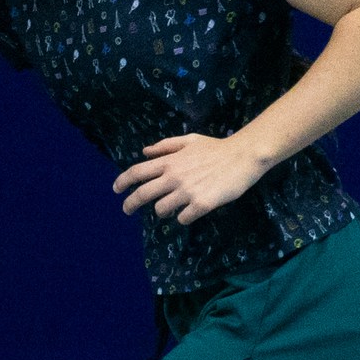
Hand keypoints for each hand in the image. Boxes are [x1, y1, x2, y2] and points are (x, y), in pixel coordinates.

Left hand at [113, 133, 270, 225]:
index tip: (116, 190)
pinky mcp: (201, 204)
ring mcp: (187, 192)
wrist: (243, 156)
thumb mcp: (189, 141)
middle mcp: (174, 177)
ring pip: (161, 210)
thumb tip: (144, 151)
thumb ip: (165, 146)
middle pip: (142, 194)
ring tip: (170, 209)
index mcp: (169, 161)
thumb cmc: (216, 147)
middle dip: (130, 204)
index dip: (122, 182)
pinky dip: (183, 217)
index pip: (137, 172)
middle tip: (127, 210)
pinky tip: (189, 213)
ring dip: (163, 211)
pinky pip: (183, 218)